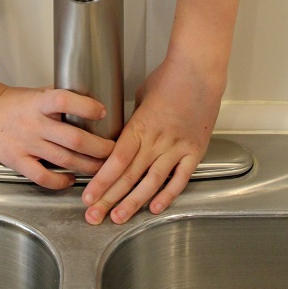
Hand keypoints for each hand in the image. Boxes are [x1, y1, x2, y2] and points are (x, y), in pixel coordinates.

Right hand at [0, 83, 114, 188]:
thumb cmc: (8, 103)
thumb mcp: (35, 93)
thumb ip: (57, 99)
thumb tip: (86, 100)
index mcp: (39, 102)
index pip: (65, 100)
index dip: (86, 106)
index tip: (103, 111)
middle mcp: (34, 123)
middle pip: (74, 139)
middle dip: (99, 147)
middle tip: (114, 150)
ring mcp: (26, 144)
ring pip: (64, 160)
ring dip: (88, 166)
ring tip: (103, 168)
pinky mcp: (18, 161)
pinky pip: (43, 176)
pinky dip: (60, 181)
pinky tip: (71, 180)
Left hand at [81, 57, 224, 223]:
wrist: (199, 71)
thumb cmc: (168, 78)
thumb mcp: (141, 97)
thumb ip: (133, 122)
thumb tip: (122, 137)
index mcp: (140, 125)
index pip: (117, 160)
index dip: (101, 181)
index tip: (88, 196)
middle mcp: (157, 140)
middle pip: (129, 176)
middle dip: (109, 199)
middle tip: (94, 216)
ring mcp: (177, 147)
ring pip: (152, 182)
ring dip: (134, 202)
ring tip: (118, 218)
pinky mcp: (195, 151)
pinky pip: (180, 178)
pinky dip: (168, 195)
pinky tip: (154, 208)